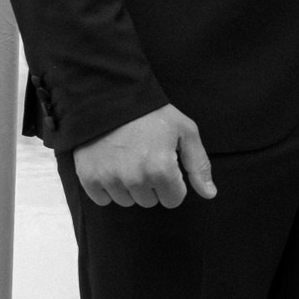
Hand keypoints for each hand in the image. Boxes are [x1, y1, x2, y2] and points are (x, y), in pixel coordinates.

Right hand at [74, 104, 215, 208]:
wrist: (110, 96)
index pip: (173, 200)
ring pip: (127, 201)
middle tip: (145, 158)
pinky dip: (107, 187)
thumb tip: (209, 194)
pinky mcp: (89, 178)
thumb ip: (199, 165)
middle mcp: (135, 179)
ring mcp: (110, 179)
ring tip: (128, 159)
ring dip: (130, 186)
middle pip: (150, 201)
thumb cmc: (152, 114)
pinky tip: (111, 165)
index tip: (166, 164)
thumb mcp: (184, 131)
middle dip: (152, 184)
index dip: (173, 183)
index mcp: (161, 169)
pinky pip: (103, 199)